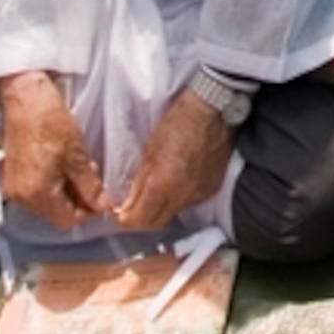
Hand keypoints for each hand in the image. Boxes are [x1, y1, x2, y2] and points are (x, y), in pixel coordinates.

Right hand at [0, 70, 106, 227]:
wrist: (23, 97)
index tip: (100, 196)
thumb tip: (102, 206)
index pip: (67, 221)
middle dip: (76, 201)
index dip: (88, 211)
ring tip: (74, 166)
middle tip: (90, 176)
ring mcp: (11, 187)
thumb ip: (90, 186)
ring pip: (45, 203)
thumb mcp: (77, 154)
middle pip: (54, 214)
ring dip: (62, 192)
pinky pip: (33, 191)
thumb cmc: (49, 120)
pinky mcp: (8, 176)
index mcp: (37, 194)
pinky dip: (48, 184)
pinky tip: (58, 164)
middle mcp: (20, 197)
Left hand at [114, 88, 233, 229]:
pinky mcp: (211, 189)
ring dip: (160, 209)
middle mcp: (183, 195)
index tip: (120, 213)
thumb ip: (139, 182)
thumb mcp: (150, 150)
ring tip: (154, 193)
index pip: (140, 219)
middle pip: (156, 223)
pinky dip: (178, 199)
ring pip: (173, 214)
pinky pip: (189, 203)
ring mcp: (199, 194)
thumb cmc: (178, 122)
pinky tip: (175, 183)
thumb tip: (127, 204)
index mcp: (164, 184)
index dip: (126, 220)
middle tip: (132, 208)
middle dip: (141, 219)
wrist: (213, 111)